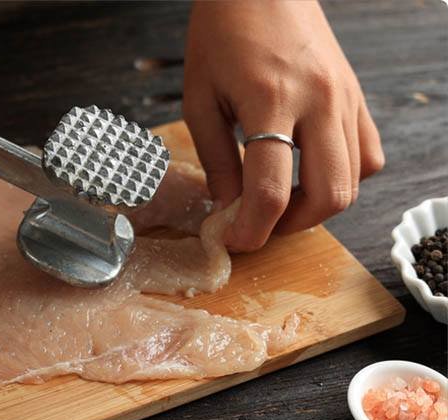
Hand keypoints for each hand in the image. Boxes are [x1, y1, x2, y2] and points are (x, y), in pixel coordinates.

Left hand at [183, 0, 383, 250]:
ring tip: (280, 200)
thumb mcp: (199, 98)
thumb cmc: (221, 34)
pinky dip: (343, 177)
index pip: (270, 191)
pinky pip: (367, 154)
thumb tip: (228, 208)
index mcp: (270, 100)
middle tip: (257, 224)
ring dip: (316, 206)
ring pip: (354, 181)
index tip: (232, 239)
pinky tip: (308, 171)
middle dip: (289, 226)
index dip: (250, 230)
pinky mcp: (356, 95)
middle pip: (328, 196)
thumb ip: (215, 159)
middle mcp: (319, 101)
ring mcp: (345, 98)